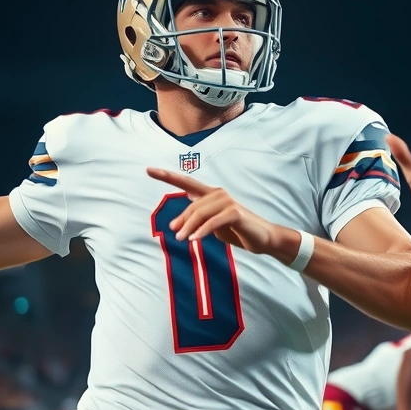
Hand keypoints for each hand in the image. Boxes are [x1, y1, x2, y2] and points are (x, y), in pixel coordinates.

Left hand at [146, 167, 286, 255]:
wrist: (262, 238)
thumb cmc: (236, 230)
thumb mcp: (211, 225)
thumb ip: (196, 218)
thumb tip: (175, 220)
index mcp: (210, 194)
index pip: (185, 182)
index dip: (166, 175)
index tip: (148, 169)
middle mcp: (217, 194)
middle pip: (192, 205)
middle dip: (182, 220)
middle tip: (175, 234)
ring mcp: (227, 202)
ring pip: (200, 213)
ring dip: (189, 227)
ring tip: (182, 239)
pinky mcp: (235, 213)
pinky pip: (213, 222)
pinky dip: (202, 231)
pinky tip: (195, 239)